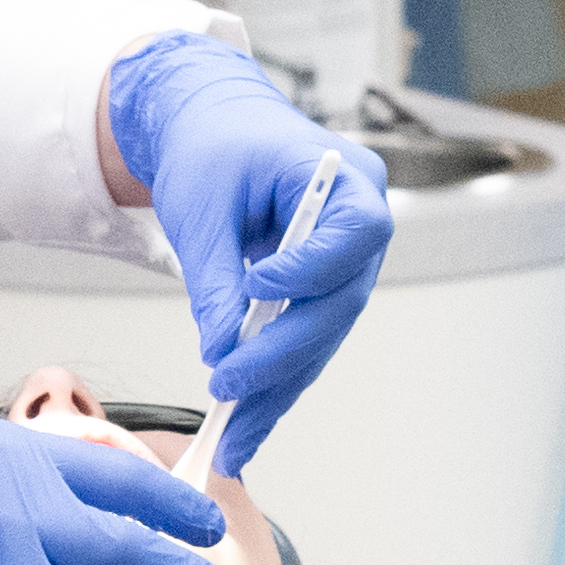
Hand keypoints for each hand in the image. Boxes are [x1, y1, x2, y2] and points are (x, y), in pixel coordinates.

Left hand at [105, 28, 393, 471]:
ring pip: (321, 336)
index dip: (310, 270)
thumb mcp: (204, 206)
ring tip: (236, 438)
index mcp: (348, 179)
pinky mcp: (320, 291)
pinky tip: (247, 425)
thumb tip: (220, 347)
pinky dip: (273, 382)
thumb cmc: (212, 146)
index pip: (352, 234)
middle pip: (337, 303)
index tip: (256, 290)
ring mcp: (345, 263)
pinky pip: (304, 342)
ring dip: (277, 388)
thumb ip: (216, 278)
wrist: (209, 126)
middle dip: (281, 354)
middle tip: (227, 388)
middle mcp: (360, 225)